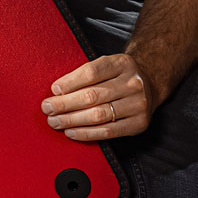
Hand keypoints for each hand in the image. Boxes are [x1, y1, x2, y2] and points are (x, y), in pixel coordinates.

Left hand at [40, 53, 156, 140]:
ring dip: (72, 120)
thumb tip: (56, 91)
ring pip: (98, 115)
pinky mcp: (139, 124)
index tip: (53, 90)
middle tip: (47, 108)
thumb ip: (86, 74)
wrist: (150, 84)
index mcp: (122, 63)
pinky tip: (71, 132)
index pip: (91, 72)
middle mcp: (133, 83)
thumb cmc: (119, 75)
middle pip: (92, 95)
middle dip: (65, 104)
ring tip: (55, 121)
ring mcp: (138, 104)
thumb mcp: (107, 65)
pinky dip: (86, 133)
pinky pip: (108, 132)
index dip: (70, 82)